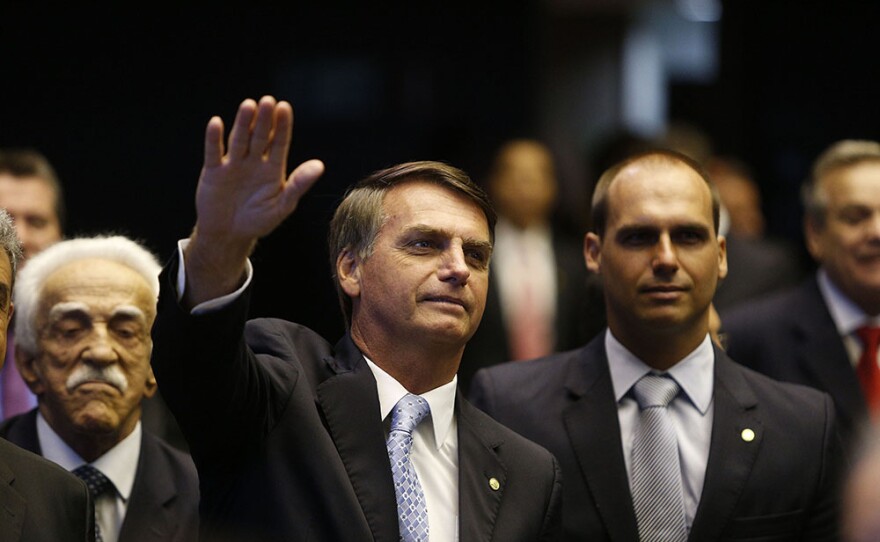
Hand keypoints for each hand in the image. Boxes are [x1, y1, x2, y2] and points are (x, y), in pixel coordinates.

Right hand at [184, 96, 323, 305]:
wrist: (229, 235)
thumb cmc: (258, 220)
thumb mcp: (282, 206)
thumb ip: (298, 185)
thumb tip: (319, 166)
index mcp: (273, 168)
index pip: (280, 142)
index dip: (282, 126)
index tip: (285, 108)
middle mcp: (254, 161)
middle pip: (260, 136)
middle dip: (264, 120)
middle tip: (268, 101)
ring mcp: (233, 164)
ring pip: (239, 139)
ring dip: (242, 123)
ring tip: (248, 105)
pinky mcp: (213, 171)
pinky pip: (214, 152)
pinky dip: (214, 139)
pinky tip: (217, 123)